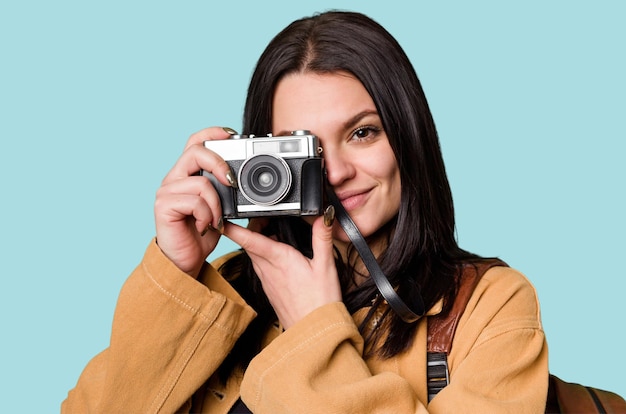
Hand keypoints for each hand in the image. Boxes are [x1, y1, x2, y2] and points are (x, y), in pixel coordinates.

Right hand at [154, 127, 235, 276]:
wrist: (185, 261)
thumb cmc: (201, 234)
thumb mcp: (220, 207)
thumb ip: (226, 190)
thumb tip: (244, 177)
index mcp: (187, 174)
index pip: (195, 142)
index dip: (212, 133)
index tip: (231, 135)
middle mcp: (174, 179)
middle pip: (195, 151)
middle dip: (219, 163)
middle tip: (232, 182)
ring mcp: (166, 192)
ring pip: (201, 182)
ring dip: (216, 204)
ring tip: (215, 220)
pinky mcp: (163, 206)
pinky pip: (194, 201)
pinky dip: (206, 215)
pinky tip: (203, 226)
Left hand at [223, 207, 340, 328]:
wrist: (313, 332)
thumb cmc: (319, 301)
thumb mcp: (325, 266)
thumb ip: (321, 237)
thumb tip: (323, 216)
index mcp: (279, 259)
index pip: (249, 239)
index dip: (233, 227)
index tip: (221, 217)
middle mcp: (267, 268)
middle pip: (249, 242)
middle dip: (252, 226)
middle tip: (265, 214)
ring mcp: (266, 280)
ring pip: (254, 254)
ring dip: (258, 240)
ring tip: (274, 230)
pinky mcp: (269, 288)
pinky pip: (260, 266)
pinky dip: (264, 255)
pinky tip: (281, 255)